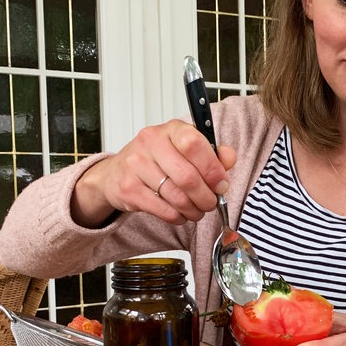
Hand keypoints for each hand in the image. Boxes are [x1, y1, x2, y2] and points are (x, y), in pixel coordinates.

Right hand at [70, 119, 235, 226]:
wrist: (116, 173)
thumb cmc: (156, 160)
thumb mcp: (184, 149)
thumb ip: (212, 153)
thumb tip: (229, 158)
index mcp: (171, 129)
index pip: (195, 144)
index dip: (213, 169)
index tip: (221, 184)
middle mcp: (151, 142)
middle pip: (187, 176)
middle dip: (206, 196)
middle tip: (211, 203)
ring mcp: (136, 165)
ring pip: (177, 197)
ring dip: (193, 209)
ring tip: (197, 210)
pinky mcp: (129, 188)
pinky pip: (163, 210)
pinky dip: (178, 217)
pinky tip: (180, 214)